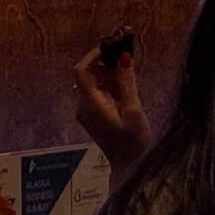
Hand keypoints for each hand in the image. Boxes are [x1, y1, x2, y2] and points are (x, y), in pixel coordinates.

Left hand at [73, 44, 152, 175]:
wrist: (130, 168)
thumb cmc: (133, 142)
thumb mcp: (133, 110)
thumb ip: (126, 82)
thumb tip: (123, 56)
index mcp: (91, 104)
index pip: (81, 70)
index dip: (94, 55)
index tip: (112, 46)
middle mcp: (83, 106)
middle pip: (88, 74)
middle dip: (106, 64)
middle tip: (126, 59)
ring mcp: (86, 111)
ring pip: (94, 82)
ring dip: (109, 74)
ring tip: (129, 76)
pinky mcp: (92, 115)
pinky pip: (97, 92)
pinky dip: (109, 85)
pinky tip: (124, 89)